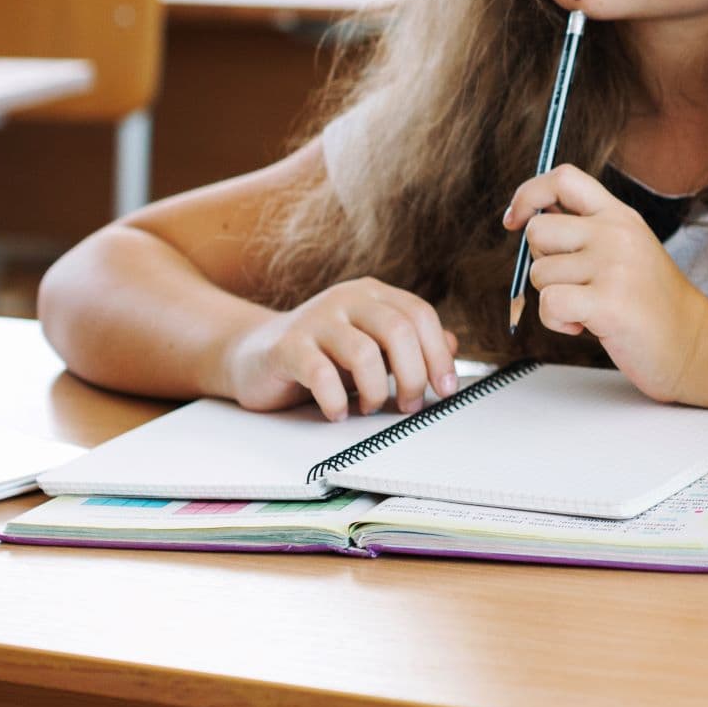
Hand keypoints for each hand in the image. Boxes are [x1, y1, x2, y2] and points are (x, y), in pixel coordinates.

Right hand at [222, 278, 457, 421]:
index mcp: (373, 294)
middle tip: (411, 405)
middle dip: (414, 375)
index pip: (420, 315)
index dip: (439, 353)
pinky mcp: (287, 346)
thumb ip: (411, 345)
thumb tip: (453, 347)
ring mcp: (315, 319)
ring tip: (370, 408)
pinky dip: (336, 401)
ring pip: (364, 353)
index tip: (446, 389)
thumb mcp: (373, 346)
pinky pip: (321, 374)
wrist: (254, 355)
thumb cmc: (323, 354)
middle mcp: (346, 298)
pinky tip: (338, 412)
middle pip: (399, 330)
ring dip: (375, 391)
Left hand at [504, 164, 705, 401]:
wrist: (695, 343)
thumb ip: (588, 232)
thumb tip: (531, 219)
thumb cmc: (653, 304)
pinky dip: (558, 323)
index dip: (528, 194)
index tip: (516, 220)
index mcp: (620, 216)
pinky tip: (586, 326)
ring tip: (590, 309)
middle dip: (542, 263)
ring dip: (554, 299)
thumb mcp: (628, 250)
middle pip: (538, 230)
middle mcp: (616, 233)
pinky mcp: (607, 302)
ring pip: (538, 273)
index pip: (563, 178)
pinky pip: (549, 304)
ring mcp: (613, 265)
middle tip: (574, 284)